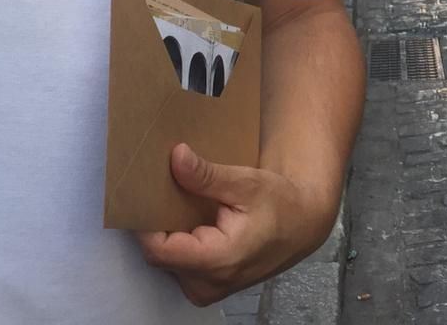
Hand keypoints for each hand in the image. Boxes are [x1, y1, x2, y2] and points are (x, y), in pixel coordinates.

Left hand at [137, 143, 333, 305]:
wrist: (301, 226)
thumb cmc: (278, 204)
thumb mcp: (246, 183)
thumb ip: (207, 175)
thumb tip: (176, 157)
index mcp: (217, 260)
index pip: (158, 249)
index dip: (146, 221)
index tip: (145, 193)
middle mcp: (208, 284)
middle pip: (160, 255)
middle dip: (158, 223)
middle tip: (163, 192)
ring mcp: (207, 290)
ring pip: (167, 261)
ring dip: (169, 233)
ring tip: (179, 204)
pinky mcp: (208, 287)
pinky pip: (178, 266)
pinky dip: (180, 243)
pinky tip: (190, 221)